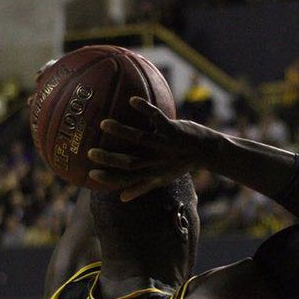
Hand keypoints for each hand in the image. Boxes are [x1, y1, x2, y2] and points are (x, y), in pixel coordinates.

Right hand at [88, 96, 216, 200]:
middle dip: (110, 159)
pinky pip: (158, 119)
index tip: (91, 174)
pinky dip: (145, 110)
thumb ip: (142, 187)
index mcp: (152, 173)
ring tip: (103, 124)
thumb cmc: (181, 165)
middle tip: (90, 152)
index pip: (128, 179)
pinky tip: (132, 100)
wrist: (209, 152)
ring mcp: (166, 146)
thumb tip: (122, 198)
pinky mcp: (174, 131)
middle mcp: (158, 162)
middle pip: (130, 162)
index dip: (110, 179)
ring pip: (140, 139)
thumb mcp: (162, 178)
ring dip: (122, 132)